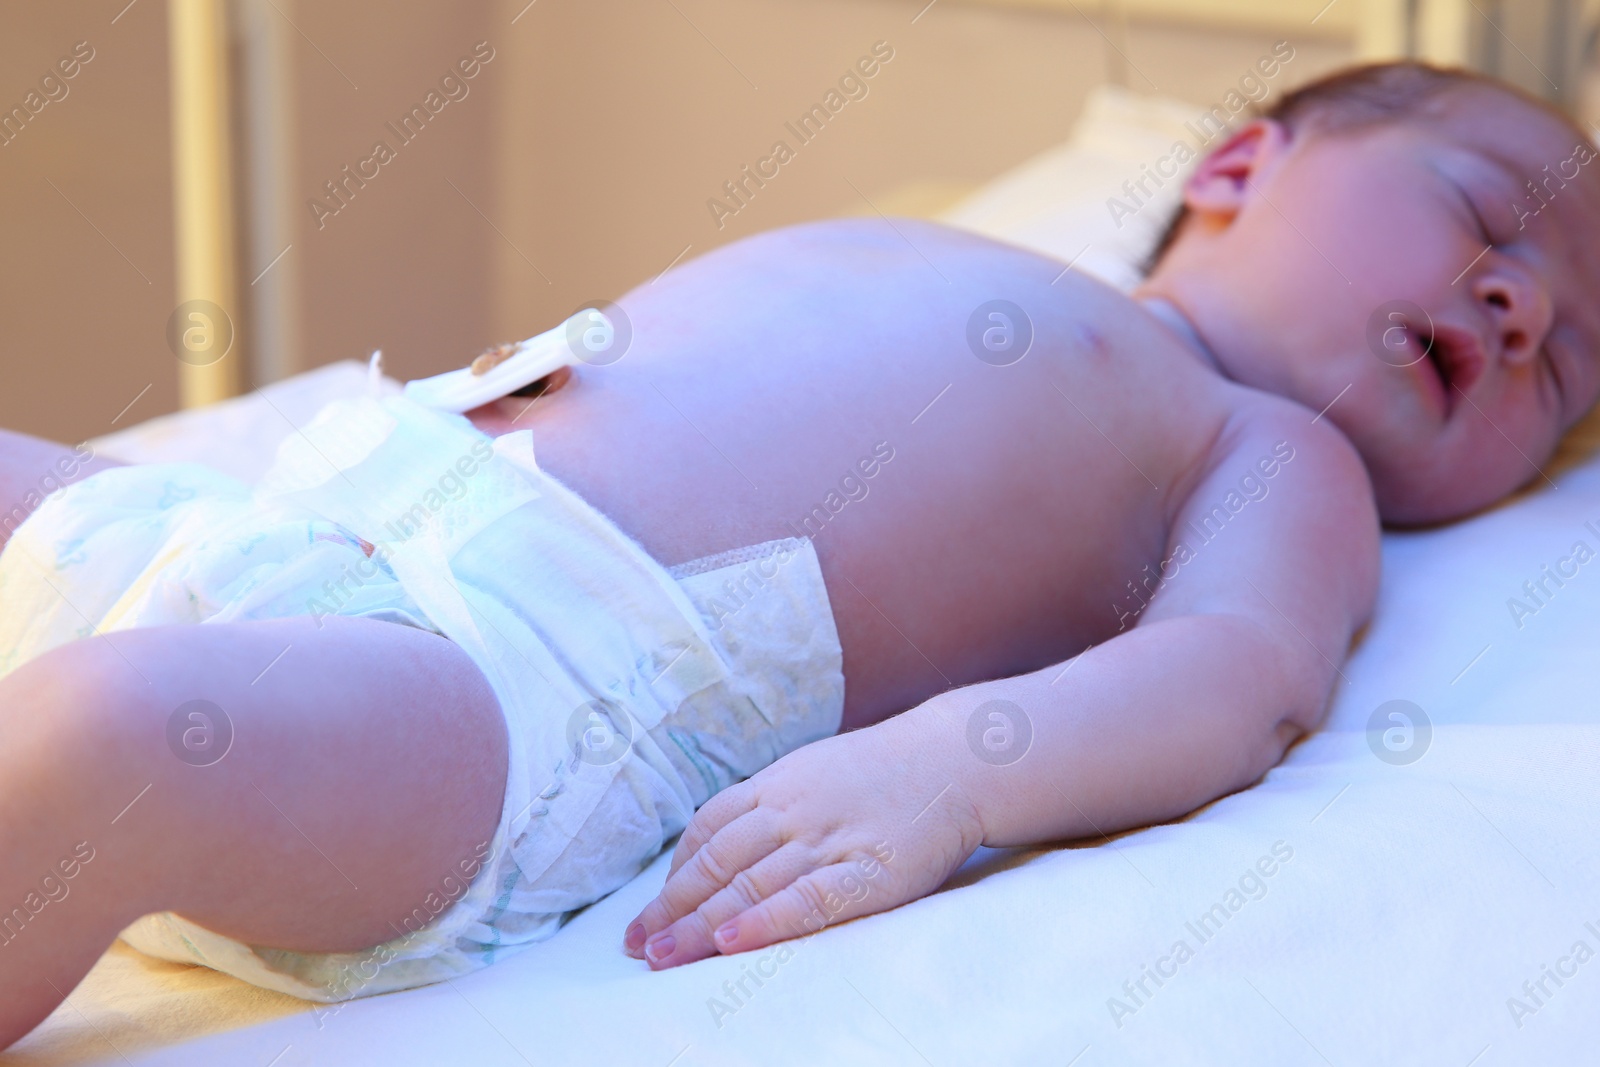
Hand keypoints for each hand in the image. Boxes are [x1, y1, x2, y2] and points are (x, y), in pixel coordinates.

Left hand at [622, 717, 983, 968]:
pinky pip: (807, 898)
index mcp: (777, 786)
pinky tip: (732, 942)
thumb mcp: (815, 772)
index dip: (673, 876)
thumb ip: (770, 804)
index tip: (647, 914)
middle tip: (637, 947)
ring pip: (750, 884)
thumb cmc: (884, 772)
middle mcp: (792, 811)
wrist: (956, 758)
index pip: (707, 831)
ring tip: (665, 957)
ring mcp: (828, 840)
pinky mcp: (868, 870)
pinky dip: (765, 921)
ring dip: (701, 923)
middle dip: (672, 908)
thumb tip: (722, 844)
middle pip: (717, 863)